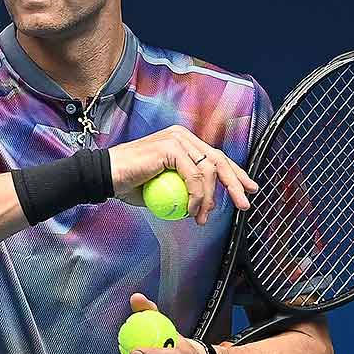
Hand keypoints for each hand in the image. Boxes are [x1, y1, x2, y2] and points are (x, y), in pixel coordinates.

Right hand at [106, 125, 257, 223]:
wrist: (105, 176)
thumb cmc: (128, 183)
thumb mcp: (163, 188)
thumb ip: (182, 190)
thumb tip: (202, 204)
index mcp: (182, 142)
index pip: (215, 157)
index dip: (235, 174)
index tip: (248, 190)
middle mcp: (182, 136)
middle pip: (219, 160)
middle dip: (235, 184)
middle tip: (244, 204)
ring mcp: (177, 139)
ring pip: (208, 169)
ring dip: (209, 198)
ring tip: (201, 217)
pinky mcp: (170, 147)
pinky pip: (193, 175)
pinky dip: (196, 195)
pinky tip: (192, 209)